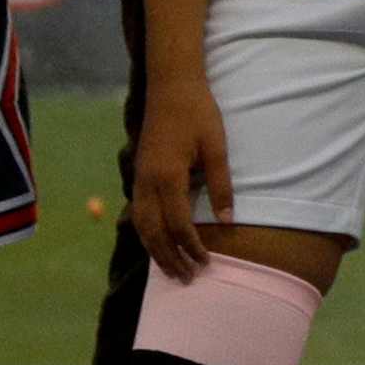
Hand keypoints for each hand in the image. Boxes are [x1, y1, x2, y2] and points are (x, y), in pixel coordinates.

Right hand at [130, 73, 233, 278]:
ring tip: (171, 270)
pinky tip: (156, 243)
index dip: (192, 247)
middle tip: (188, 279)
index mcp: (168, 177)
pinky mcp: (138, 174)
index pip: (178, 225)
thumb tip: (227, 221)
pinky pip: (137, 213)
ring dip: (155, 251)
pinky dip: (146, 234)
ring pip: (141, 226)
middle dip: (170, 258)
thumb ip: (221, 185)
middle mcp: (147, 182)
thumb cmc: (198, 113)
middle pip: (154, 232)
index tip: (206, 263)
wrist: (170, 85)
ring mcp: (139, 178)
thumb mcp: (216, 147)